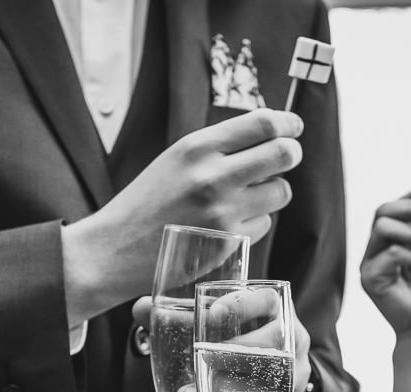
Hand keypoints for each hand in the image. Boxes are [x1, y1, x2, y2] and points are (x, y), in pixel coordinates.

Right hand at [65, 109, 303, 318]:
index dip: (287, 123)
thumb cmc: (147, 202)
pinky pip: (263, 224)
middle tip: (286, 156)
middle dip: (291, 153)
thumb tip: (269, 137)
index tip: (293, 127)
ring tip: (246, 196)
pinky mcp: (229, 243)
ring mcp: (223, 212)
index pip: (263, 123)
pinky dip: (253, 223)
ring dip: (272, 192)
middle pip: (283, 153)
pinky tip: (226, 225)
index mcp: (197, 148)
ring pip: (280, 191)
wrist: (116, 248)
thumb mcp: (176, 160)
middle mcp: (213, 176)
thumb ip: (219, 147)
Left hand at [131, 292, 312, 391]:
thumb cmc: (238, 338)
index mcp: (275, 311)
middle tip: (196, 370)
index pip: (265, 300)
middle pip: (269, 346)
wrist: (274, 368)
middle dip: (229, 360)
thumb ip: (178, 315)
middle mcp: (291, 339)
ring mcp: (294, 373)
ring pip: (269, 385)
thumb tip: (140, 309)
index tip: (213, 315)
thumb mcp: (213, 325)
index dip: (242, 305)